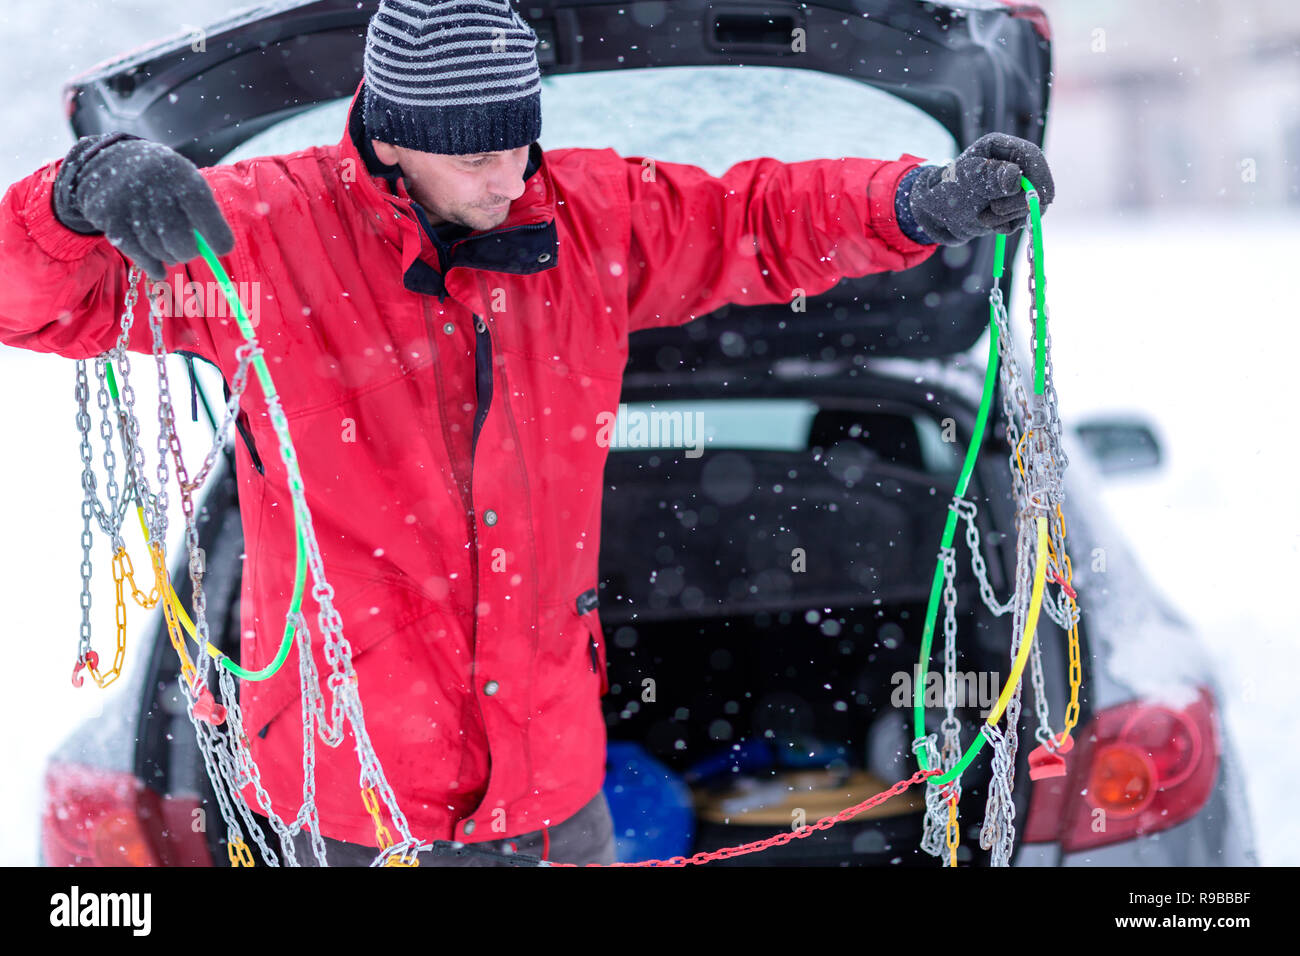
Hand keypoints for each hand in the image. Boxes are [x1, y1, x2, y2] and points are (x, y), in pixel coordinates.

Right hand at [53, 133, 234, 279]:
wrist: (108, 160)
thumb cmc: (162, 180)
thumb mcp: (185, 183)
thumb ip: (204, 213)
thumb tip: (219, 251)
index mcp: (180, 175)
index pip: (204, 211)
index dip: (217, 236)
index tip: (222, 249)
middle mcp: (153, 186)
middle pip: (179, 238)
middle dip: (189, 252)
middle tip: (189, 251)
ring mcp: (128, 202)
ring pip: (158, 249)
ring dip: (169, 256)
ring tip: (170, 249)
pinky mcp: (109, 217)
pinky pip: (138, 254)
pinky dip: (152, 266)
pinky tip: (159, 270)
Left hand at [906, 132, 1054, 245]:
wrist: (934, 217)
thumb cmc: (944, 192)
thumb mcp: (963, 182)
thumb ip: (988, 177)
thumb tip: (1015, 177)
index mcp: (1000, 147)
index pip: (1032, 156)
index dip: (1039, 177)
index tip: (1036, 197)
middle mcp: (1011, 164)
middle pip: (1039, 183)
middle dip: (1019, 202)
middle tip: (995, 210)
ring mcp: (1014, 186)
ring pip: (1033, 204)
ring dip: (1009, 216)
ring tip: (983, 216)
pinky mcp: (1013, 206)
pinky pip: (1023, 219)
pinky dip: (1006, 225)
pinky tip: (987, 222)